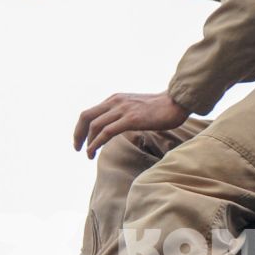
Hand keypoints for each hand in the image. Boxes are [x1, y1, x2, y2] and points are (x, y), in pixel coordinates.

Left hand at [73, 91, 189, 158]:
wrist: (177, 102)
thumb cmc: (161, 108)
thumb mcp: (136, 107)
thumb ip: (124, 114)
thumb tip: (118, 127)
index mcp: (115, 99)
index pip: (90, 112)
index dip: (81, 127)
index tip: (81, 140)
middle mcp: (115, 102)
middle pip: (86, 117)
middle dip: (78, 134)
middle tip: (77, 148)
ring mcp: (122, 110)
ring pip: (94, 125)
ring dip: (87, 142)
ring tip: (87, 155)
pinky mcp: (131, 119)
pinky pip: (106, 132)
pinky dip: (96, 144)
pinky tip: (93, 153)